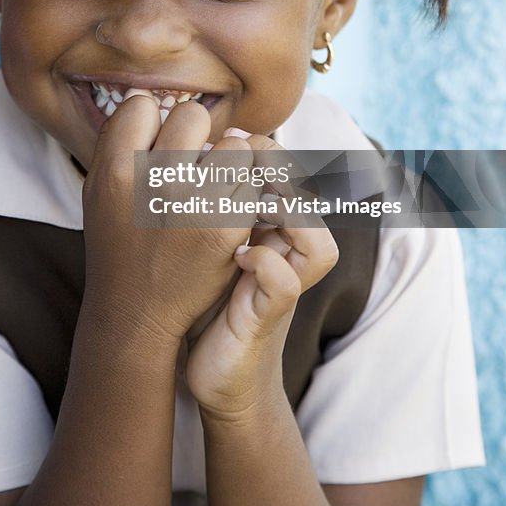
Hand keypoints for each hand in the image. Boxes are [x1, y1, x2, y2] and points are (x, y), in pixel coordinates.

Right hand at [81, 94, 257, 345]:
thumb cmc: (120, 242)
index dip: (152, 122)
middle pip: (192, 114)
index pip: (143, 105)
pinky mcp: (229, 225)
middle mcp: (154, 183)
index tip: (154, 146)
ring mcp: (195, 204)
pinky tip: (229, 209)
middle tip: (189, 163)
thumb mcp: (100, 190)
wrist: (137, 312)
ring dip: (229, 161)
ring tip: (213, 186)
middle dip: (195, 134)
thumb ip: (118, 142)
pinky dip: (245, 191)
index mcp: (116, 171)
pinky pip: (253, 179)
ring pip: (235, 144)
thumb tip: (146, 93)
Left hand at [185, 135, 338, 416]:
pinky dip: (266, 263)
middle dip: (282, 171)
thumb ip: (207, 207)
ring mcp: (284, 287)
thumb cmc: (206, 300)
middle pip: (311, 202)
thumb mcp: (207, 245)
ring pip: (317, 241)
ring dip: (287, 214)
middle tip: (247, 151)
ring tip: (252, 197)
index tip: (230, 133)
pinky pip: (285, 282)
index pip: (290, 179)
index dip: (268, 152)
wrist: (212, 373)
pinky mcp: (269, 318)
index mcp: (276, 233)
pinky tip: (238, 253)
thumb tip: (187, 150)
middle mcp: (290, 258)